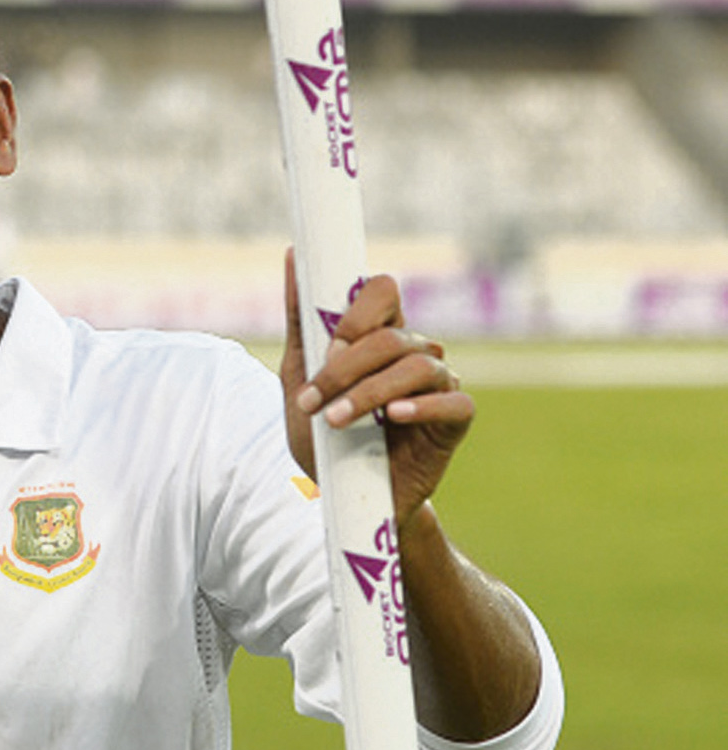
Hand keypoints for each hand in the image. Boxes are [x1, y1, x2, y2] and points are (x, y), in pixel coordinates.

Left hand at [279, 250, 472, 523]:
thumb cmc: (322, 432)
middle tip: (314, 401)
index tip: (327, 347)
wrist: (340, 494)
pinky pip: (453, 400)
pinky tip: (395, 416)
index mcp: (378, 334)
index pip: (382, 291)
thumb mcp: (299, 376)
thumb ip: (300, 319)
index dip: (358, 312)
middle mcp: (412, 351)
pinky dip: (422, 405)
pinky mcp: (455, 420)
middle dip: (346, 368)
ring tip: (337, 421)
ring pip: (417, 365)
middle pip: (391, 335)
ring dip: (369, 393)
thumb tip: (294, 255)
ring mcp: (438, 383)